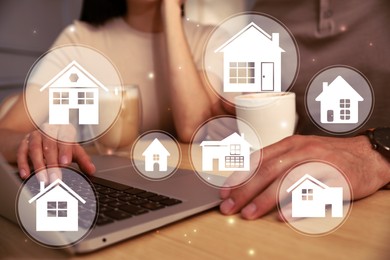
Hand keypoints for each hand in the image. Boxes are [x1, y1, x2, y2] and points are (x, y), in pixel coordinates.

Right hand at [17, 124, 94, 182]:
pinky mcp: (23, 142)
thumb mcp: (73, 151)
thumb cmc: (61, 146)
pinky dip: (23, 164)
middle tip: (56, 178)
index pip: (66, 138)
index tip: (65, 163)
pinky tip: (26, 174)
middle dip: (53, 163)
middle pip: (50, 145)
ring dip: (39, 165)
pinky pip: (22, 152)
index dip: (65, 150)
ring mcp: (35, 135)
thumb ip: (83, 160)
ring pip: (35, 148)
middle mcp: (49, 129)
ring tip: (43, 179)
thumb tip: (92, 170)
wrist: (41, 138)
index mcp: (64, 129)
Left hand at [219, 135, 389, 219]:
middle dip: (245, 190)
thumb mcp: (299, 150)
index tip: (224, 192)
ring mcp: (320, 164)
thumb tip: (248, 177)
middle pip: (268, 171)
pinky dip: (298, 205)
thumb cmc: (327, 155)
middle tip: (229, 207)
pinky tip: (283, 216)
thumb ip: (276, 160)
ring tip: (249, 214)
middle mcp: (303, 151)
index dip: (239, 176)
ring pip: (287, 181)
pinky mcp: (338, 180)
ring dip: (265, 199)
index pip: (259, 159)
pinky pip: (315, 194)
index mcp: (291, 144)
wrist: (367, 155)